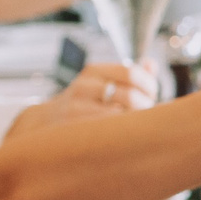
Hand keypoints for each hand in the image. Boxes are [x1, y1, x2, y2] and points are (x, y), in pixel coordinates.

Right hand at [7, 62, 158, 138]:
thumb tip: (150, 63)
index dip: (149, 86)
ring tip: (134, 125)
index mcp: (95, 71)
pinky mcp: (72, 129)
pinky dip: (119, 134)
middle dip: (145, 108)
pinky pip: (105, 133)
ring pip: (119, 117)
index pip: (131, 73)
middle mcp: (84, 86)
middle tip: (146, 115)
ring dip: (133, 123)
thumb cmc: (86, 102)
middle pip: (129, 96)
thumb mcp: (103, 82)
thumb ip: (131, 75)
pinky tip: (121, 136)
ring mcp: (76, 108)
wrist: (48, 120)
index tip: (152, 96)